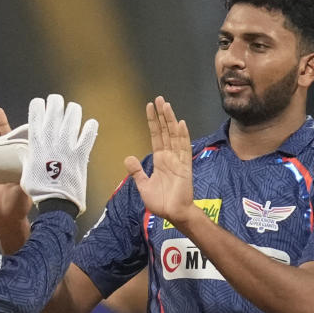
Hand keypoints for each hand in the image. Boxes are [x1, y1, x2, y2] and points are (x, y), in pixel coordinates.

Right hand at [20, 94, 97, 215]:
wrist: (56, 203)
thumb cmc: (39, 189)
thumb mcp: (26, 169)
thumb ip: (28, 155)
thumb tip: (28, 150)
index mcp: (36, 141)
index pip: (36, 111)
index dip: (39, 104)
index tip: (41, 105)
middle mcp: (51, 139)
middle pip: (55, 107)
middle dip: (56, 101)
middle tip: (58, 102)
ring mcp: (67, 145)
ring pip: (73, 116)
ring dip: (73, 110)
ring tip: (73, 111)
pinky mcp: (81, 153)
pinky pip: (88, 134)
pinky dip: (90, 127)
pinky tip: (90, 125)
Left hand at [124, 97, 197, 226]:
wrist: (174, 213)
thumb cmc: (161, 202)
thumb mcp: (143, 186)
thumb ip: (137, 172)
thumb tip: (127, 158)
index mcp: (160, 160)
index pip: (156, 136)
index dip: (153, 121)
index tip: (150, 107)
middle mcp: (170, 157)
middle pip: (165, 131)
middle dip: (162, 115)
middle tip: (159, 99)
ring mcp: (178, 160)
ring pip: (174, 136)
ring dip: (170, 121)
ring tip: (167, 106)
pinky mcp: (185, 166)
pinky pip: (184, 149)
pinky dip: (182, 136)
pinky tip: (180, 124)